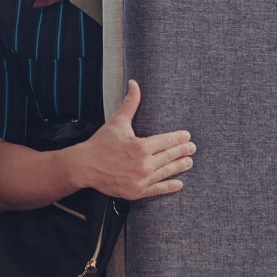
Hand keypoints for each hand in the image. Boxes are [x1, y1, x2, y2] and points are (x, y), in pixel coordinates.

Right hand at [75, 80, 194, 199]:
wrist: (84, 166)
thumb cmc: (100, 143)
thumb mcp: (117, 122)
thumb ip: (130, 104)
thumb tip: (135, 84)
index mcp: (140, 146)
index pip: (166, 141)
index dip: (178, 138)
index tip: (187, 136)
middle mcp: (143, 164)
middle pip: (169, 156)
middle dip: (183, 151)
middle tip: (192, 148)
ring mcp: (141, 180)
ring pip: (166, 172)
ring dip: (180, 167)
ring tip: (189, 162)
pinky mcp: (137, 191)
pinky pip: (158, 189)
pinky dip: (170, 186)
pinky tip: (179, 183)